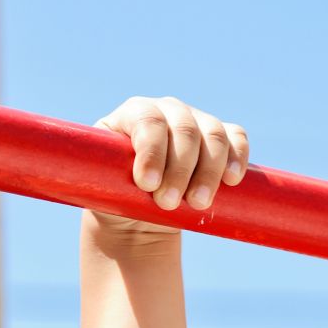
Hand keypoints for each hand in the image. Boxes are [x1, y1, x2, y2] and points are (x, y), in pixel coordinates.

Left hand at [92, 96, 249, 237]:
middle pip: (183, 129)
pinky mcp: (219, 138)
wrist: (136, 217)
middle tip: (169, 205)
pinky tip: (232, 180)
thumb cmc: (113, 200)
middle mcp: (165, 111)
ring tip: (198, 204)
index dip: (151, 151)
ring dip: (209, 171)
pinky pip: (235, 137)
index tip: (146, 185)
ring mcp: (194, 121)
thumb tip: (90, 182)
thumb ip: (95, 180)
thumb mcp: (98, 188)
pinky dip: (237, 156)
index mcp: (132, 115)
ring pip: (211, 134)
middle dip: (179, 169)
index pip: (146, 121)